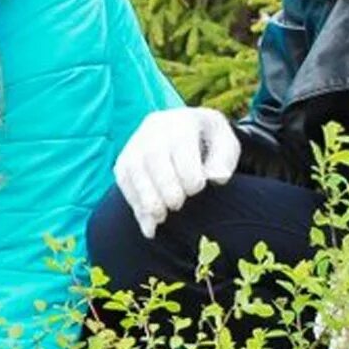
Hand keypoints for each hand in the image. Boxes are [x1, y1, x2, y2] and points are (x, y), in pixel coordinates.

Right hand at [113, 108, 239, 238]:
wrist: (182, 129)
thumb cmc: (208, 142)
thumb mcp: (225, 143)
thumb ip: (224, 160)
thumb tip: (217, 178)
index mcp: (182, 122)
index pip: (181, 145)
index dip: (188, 171)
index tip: (198, 188)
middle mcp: (154, 129)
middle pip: (153, 156)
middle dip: (165, 185)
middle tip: (177, 205)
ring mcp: (135, 145)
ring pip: (133, 170)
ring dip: (146, 198)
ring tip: (161, 218)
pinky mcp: (124, 162)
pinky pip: (125, 183)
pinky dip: (136, 206)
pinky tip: (149, 226)